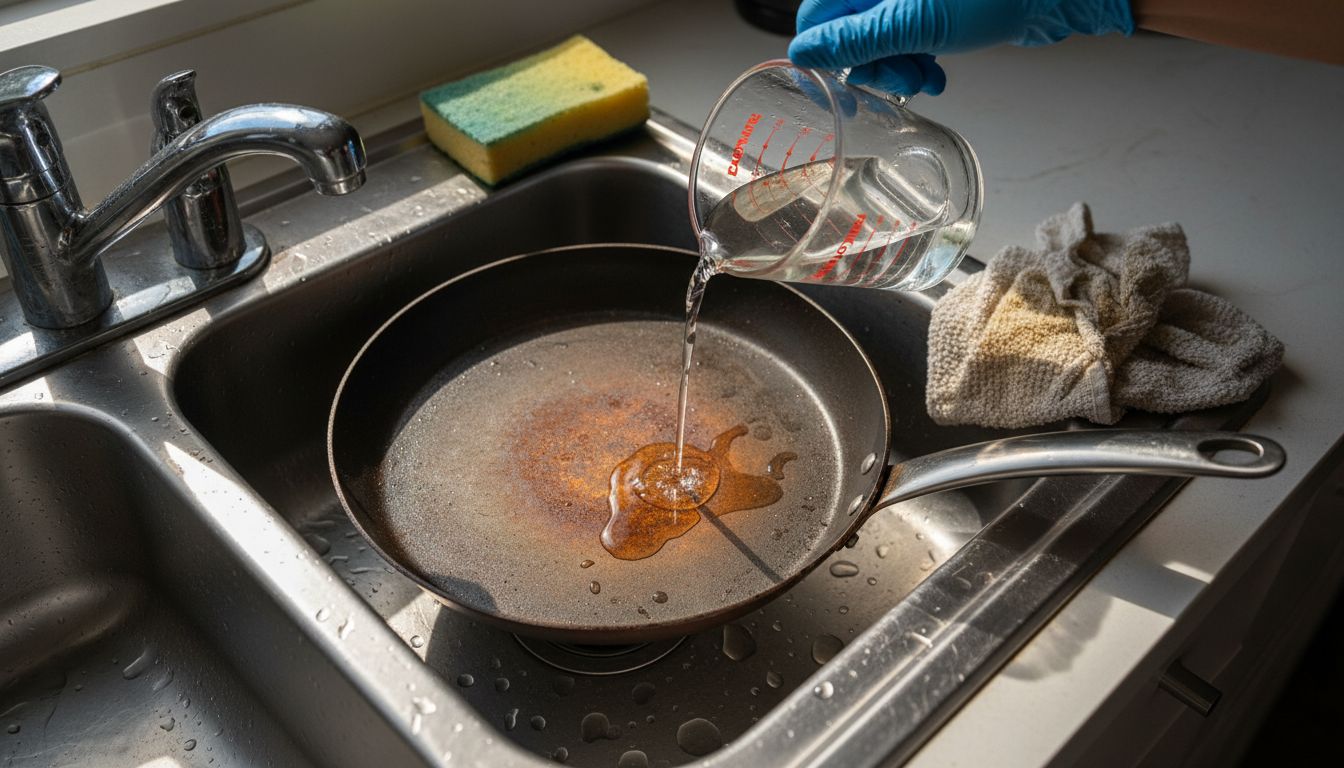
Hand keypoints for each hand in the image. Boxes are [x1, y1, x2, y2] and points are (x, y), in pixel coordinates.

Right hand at [788, 0, 1134, 95]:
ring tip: (923, 79)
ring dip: (896, 67)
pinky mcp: (933, 3)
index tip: (833, 87)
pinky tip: (935, 72)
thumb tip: (808, 53)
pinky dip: (916, 59)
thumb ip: (853, 40)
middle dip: (871, 64)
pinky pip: (907, 36)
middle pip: (848, 29)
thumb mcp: (913, 23)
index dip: (822, 54)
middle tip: (898, 80)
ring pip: (879, 38)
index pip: (817, 13)